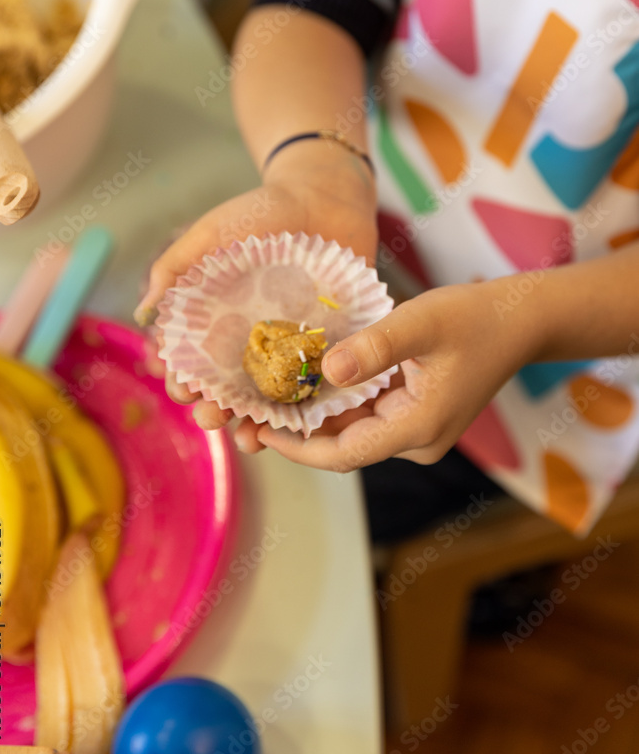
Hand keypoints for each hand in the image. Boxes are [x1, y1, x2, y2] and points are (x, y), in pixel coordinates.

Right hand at [135, 144, 377, 422]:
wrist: (326, 193)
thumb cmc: (262, 209)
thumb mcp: (211, 232)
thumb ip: (175, 268)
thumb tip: (142, 314)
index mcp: (217, 319)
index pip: (192, 359)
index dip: (182, 377)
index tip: (178, 388)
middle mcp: (250, 339)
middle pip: (227, 387)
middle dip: (214, 409)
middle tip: (209, 419)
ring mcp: (289, 346)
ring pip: (268, 396)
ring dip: (255, 422)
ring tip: (249, 438)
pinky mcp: (327, 345)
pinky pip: (315, 383)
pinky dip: (305, 408)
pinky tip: (298, 425)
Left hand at [242, 278, 541, 468]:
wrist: (520, 320)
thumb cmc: (474, 317)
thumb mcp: (420, 323)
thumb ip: (373, 348)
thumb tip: (324, 372)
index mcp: (417, 428)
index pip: (342, 454)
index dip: (296, 446)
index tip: (258, 428)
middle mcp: (415, 440)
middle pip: (342, 446)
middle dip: (297, 430)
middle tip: (251, 409)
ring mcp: (416, 430)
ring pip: (351, 431)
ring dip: (314, 414)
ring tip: (269, 392)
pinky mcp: (415, 414)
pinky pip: (366, 414)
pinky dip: (337, 401)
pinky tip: (307, 378)